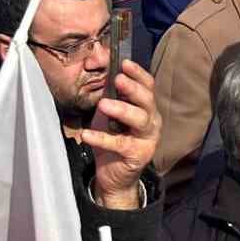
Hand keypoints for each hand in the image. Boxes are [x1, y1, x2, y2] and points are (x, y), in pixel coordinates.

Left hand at [84, 60, 160, 209]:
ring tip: (103, 104)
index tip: (124, 63)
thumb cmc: (113, 141)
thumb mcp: (109, 115)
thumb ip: (109, 96)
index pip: (148, 86)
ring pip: (140, 120)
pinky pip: (121, 144)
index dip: (138, 74)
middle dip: (133, 88)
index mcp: (147, 108)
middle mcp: (153, 121)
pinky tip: (87, 135)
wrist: (114, 177)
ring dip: (122, 109)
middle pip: (147, 100)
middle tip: (117, 79)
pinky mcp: (139, 155)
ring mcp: (148, 138)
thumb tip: (104, 73)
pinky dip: (102, 138)